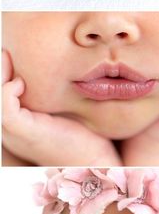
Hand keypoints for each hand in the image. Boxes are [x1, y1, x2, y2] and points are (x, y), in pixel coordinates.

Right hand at [2, 49, 120, 165]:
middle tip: (3, 52)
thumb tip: (53, 68)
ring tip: (5, 56)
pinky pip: (7, 111)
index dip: (0, 76)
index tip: (7, 54)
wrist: (94, 161)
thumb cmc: (83, 135)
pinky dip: (8, 92)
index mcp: (17, 126)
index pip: (0, 97)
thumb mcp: (61, 109)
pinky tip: (21, 83)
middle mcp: (10, 132)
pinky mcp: (27, 134)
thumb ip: (51, 93)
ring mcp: (16, 135)